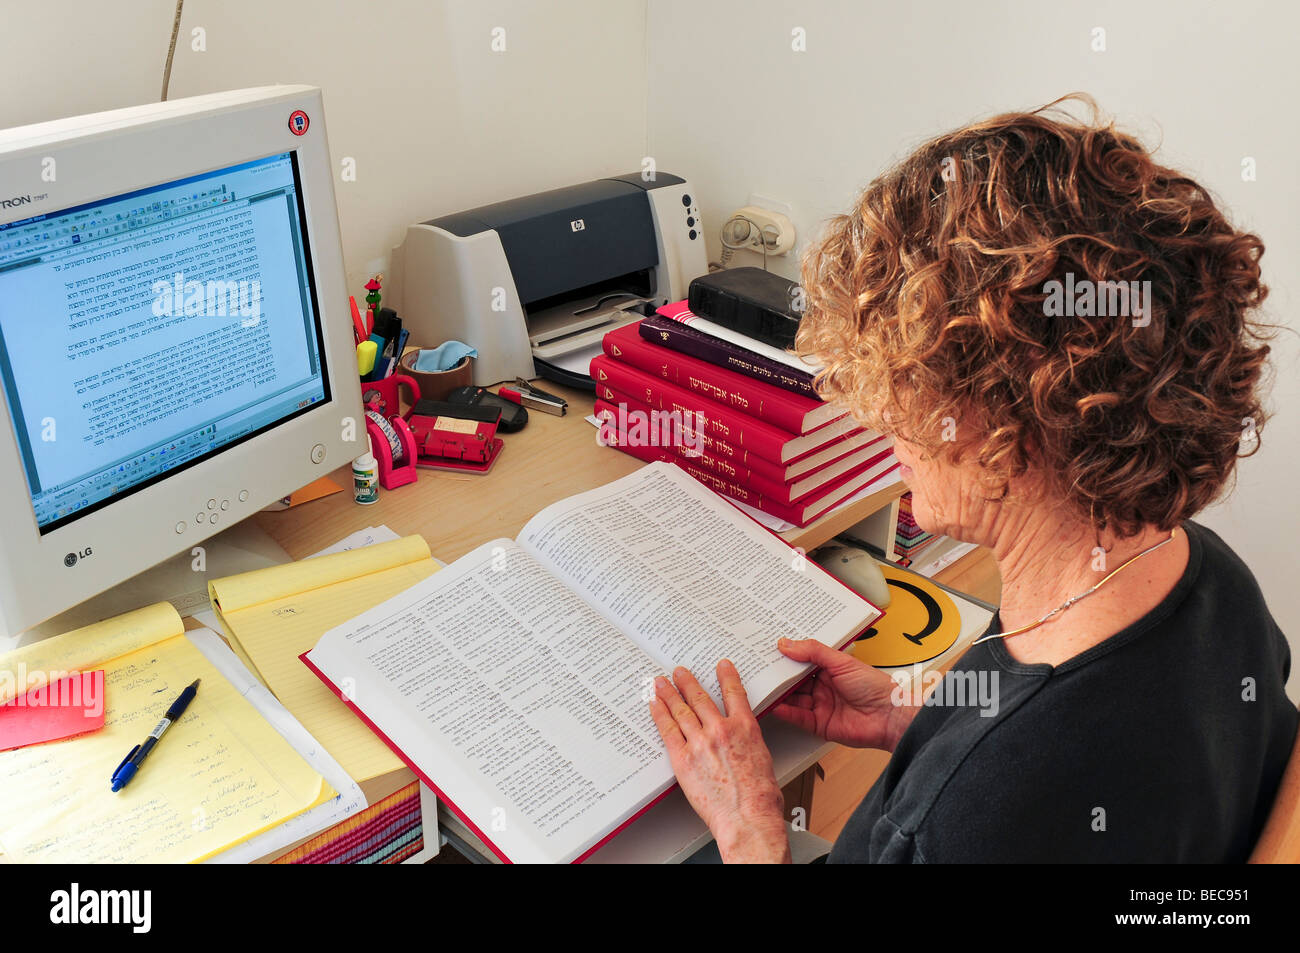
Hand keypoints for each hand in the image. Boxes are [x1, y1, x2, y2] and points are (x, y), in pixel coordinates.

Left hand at [649, 662, 790, 862]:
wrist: (747, 818)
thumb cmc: (760, 797)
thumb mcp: (763, 758)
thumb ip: (748, 742)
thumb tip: (740, 741)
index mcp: (746, 728)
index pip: (734, 692)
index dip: (726, 676)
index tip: (721, 666)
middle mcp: (721, 730)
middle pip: (700, 698)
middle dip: (687, 682)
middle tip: (679, 672)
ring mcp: (700, 743)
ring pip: (681, 710)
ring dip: (669, 693)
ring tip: (661, 684)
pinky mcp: (683, 759)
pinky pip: (667, 730)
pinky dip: (659, 715)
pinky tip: (654, 706)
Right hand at [771, 637, 915, 750]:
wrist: (890, 717)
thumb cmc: (875, 687)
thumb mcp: (841, 662)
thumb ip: (813, 652)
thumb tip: (787, 643)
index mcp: (830, 669)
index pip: (801, 662)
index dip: (786, 657)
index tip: (768, 651)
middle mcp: (823, 687)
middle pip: (794, 681)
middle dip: (778, 676)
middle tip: (758, 668)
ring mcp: (820, 706)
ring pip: (793, 699)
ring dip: (778, 694)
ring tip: (761, 686)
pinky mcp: (819, 724)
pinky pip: (797, 717)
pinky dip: (785, 712)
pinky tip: (775, 705)